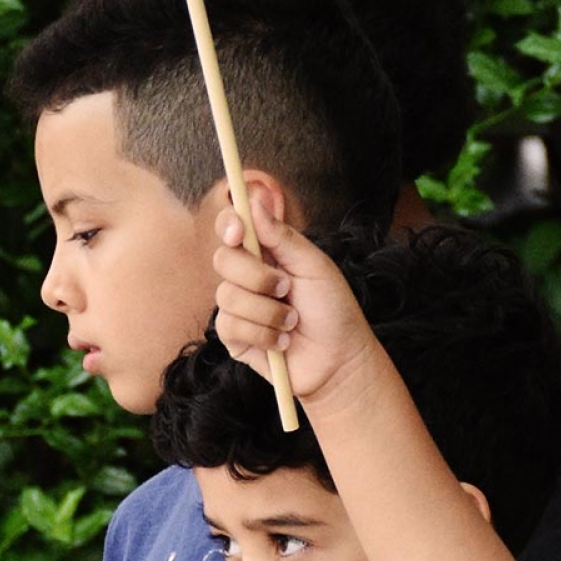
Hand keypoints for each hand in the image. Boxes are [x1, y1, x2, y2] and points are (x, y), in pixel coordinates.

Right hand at [211, 188, 381, 410]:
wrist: (338, 360)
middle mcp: (248, 277)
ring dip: (267, 312)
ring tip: (293, 323)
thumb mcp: (314, 266)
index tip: (238, 232)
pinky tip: (281, 342)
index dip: (229, 225)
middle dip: (257, 276)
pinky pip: (230, 326)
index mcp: (267, 253)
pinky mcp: (234, 337)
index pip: (233, 229)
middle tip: (287, 289)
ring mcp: (238, 307)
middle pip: (223, 260)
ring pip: (226, 296)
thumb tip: (255, 200)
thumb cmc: (332, 311)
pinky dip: (262, 334)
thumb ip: (283, 236)